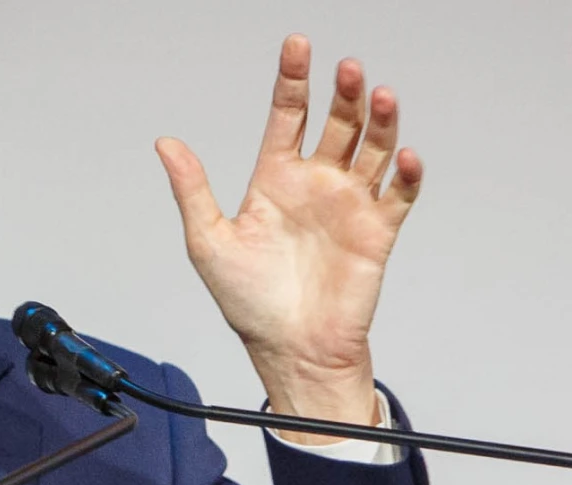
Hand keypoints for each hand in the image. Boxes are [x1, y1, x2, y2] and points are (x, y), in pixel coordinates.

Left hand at [156, 34, 420, 441]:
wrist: (291, 350)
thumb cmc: (249, 304)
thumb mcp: (209, 242)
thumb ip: (193, 190)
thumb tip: (165, 145)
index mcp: (275, 180)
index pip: (288, 117)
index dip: (293, 81)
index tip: (297, 46)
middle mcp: (316, 186)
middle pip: (337, 124)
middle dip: (343, 95)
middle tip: (347, 70)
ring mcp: (349, 205)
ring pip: (372, 149)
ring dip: (379, 122)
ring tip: (378, 96)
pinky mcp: (377, 232)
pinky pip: (398, 195)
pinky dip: (406, 174)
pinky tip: (403, 156)